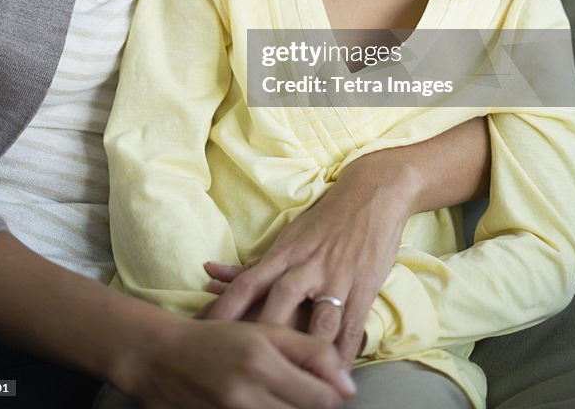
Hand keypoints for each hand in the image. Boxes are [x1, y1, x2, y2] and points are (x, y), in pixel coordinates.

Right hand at [121, 316, 355, 408]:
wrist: (165, 357)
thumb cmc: (221, 337)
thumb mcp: (266, 331)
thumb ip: (311, 351)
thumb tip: (349, 385)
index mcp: (263, 364)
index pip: (322, 399)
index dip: (333, 394)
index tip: (328, 385)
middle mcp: (247, 397)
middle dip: (315, 406)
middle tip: (308, 391)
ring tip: (286, 395)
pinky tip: (269, 403)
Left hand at [201, 148, 413, 365]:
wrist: (371, 193)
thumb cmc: (324, 220)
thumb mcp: (288, 238)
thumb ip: (255, 265)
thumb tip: (210, 274)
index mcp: (284, 253)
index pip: (247, 282)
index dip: (225, 308)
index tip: (202, 332)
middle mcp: (306, 266)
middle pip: (279, 302)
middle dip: (261, 334)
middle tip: (244, 365)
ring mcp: (336, 277)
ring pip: (318, 318)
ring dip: (308, 350)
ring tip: (295, 380)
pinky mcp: (364, 286)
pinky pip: (352, 325)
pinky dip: (344, 353)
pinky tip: (335, 376)